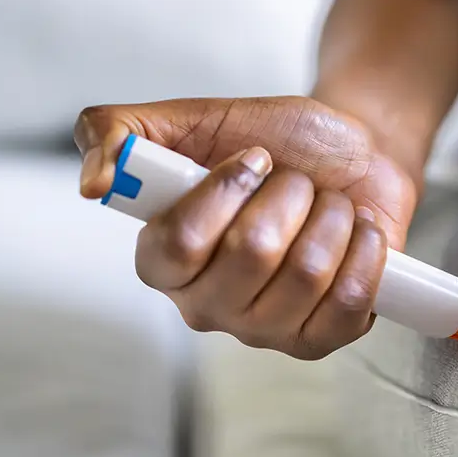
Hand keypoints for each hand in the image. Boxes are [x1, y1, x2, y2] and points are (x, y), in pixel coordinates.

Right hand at [74, 97, 418, 358]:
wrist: (353, 155)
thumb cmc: (277, 141)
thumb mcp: (196, 117)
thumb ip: (120, 133)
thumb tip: (93, 181)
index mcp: (166, 258)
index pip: (176, 246)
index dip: (224, 193)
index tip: (255, 156)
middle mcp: (209, 305)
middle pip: (252, 255)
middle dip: (289, 195)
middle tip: (295, 181)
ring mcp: (265, 330)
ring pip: (307, 274)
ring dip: (331, 216)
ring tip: (328, 205)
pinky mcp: (320, 339)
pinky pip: (349, 303)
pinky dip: (364, 250)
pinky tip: (357, 231)